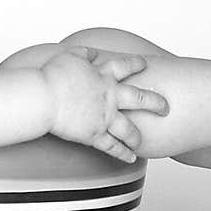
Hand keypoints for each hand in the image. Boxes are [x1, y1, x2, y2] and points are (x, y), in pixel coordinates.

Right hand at [40, 45, 168, 162]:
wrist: (44, 98)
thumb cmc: (53, 76)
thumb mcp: (70, 56)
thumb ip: (85, 53)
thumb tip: (93, 51)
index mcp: (104, 75)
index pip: (125, 66)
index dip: (136, 63)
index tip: (144, 63)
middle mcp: (110, 96)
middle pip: (140, 99)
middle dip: (156, 103)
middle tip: (166, 107)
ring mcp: (105, 117)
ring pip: (129, 129)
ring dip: (137, 136)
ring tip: (141, 141)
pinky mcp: (95, 135)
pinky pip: (113, 147)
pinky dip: (123, 154)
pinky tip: (131, 158)